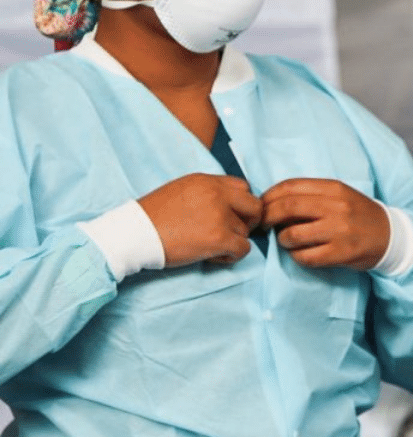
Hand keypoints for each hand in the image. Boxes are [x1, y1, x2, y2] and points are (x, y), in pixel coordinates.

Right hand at [138, 173, 263, 266]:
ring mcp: (220, 216)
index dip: (241, 205)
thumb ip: (207, 193)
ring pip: (246, 231)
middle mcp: (217, 194)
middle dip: (250, 221)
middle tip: (234, 232)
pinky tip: (213, 256)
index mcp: (207, 181)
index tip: (232, 216)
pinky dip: (232, 255)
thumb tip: (229, 205)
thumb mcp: (181, 191)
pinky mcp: (219, 238)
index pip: (243, 188)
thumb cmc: (152, 216)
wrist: (133, 234)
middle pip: (255, 206)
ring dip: (233, 240)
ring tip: (210, 246)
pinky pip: (244, 249)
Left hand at [260, 178, 389, 269]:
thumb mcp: (339, 195)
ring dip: (281, 239)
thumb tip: (272, 203)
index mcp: (333, 188)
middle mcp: (336, 207)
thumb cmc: (357, 214)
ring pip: (292, 235)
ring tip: (285, 240)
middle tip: (262, 224)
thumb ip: (310, 195)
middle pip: (287, 208)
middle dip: (267, 217)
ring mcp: (339, 231)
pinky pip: (305, 257)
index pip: (289, 186)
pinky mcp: (341, 253)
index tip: (261, 205)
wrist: (389, 235)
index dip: (268, 196)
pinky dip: (295, 256)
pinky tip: (299, 253)